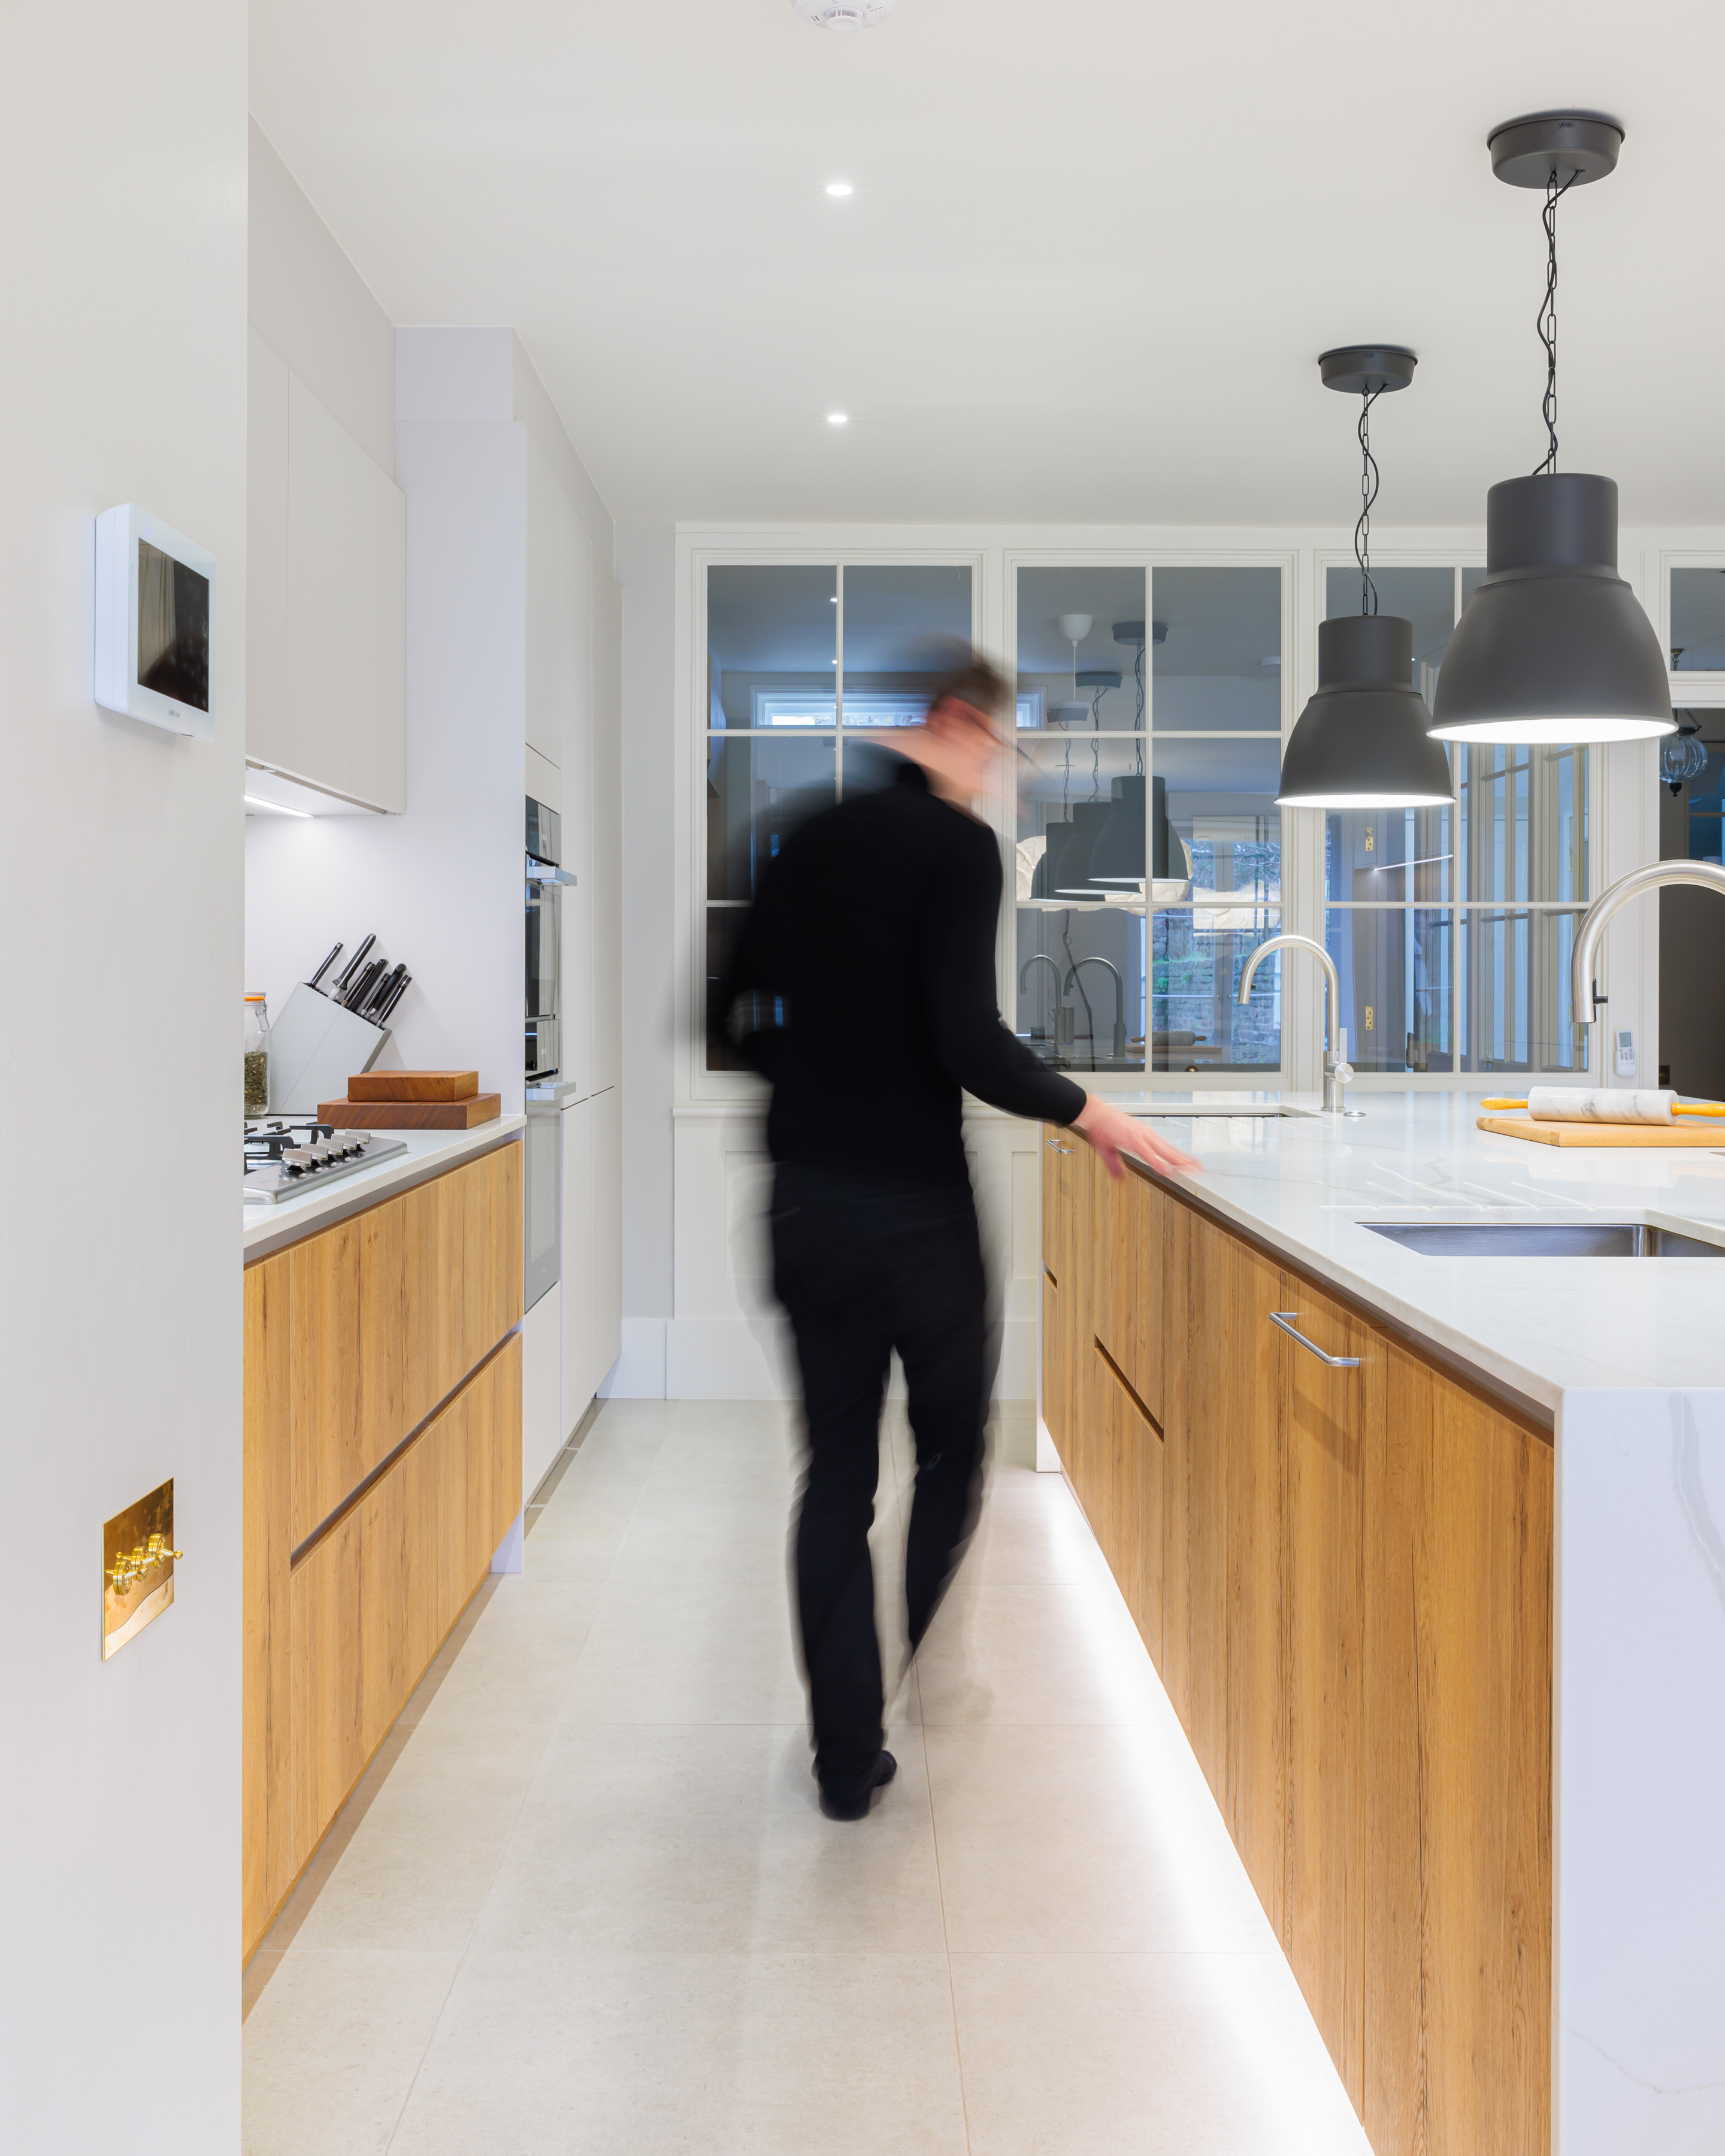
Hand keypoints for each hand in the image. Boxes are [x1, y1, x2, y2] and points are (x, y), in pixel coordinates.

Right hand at [1071, 1094, 1199, 1181]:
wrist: (1095, 1115)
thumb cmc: (1103, 1127)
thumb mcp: (1109, 1150)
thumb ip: (1116, 1165)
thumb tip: (1120, 1178)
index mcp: (1143, 1137)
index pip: (1165, 1150)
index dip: (1178, 1158)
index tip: (1189, 1164)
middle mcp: (1146, 1136)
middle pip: (1170, 1151)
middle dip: (1185, 1161)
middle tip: (1199, 1169)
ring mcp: (1142, 1137)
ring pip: (1165, 1152)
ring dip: (1179, 1162)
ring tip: (1192, 1169)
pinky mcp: (1134, 1140)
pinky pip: (1149, 1154)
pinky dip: (1159, 1163)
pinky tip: (1167, 1170)